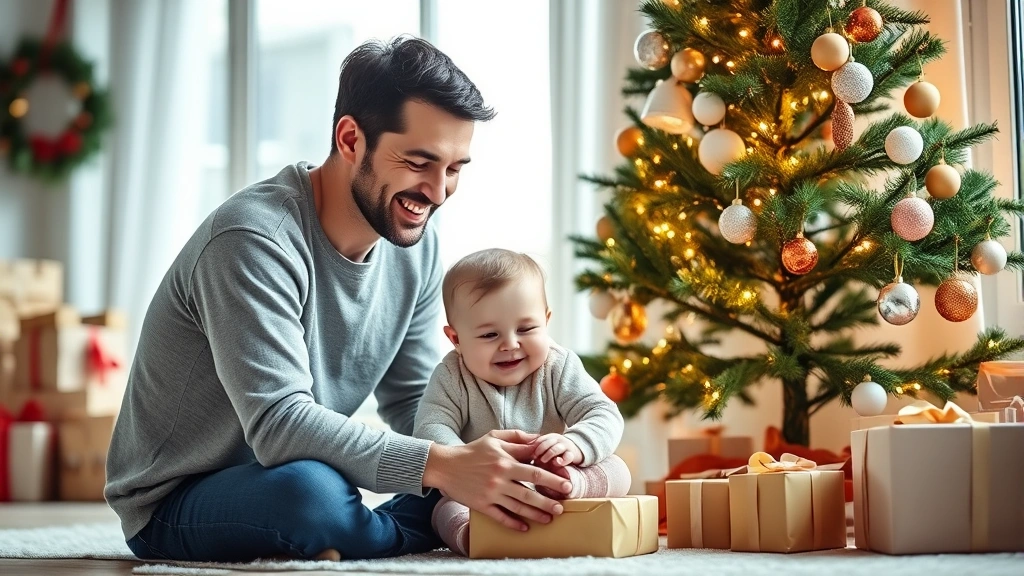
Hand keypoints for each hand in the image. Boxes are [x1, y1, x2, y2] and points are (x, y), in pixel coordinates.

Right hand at [422, 429, 572, 531]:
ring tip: (551, 517)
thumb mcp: (494, 437)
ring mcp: (491, 493)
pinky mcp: (482, 505)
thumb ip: (518, 437)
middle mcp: (500, 477)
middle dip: (550, 498)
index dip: (552, 475)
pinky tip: (526, 527)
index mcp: (505, 460)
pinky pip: (501, 517)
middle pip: (531, 490)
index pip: (535, 469)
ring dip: (537, 513)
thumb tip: (540, 439)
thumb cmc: (472, 450)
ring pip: (519, 506)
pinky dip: (514, 523)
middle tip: (564, 503)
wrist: (446, 466)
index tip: (565, 482)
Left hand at [528, 433, 582, 466]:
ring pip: (556, 448)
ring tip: (543, 460)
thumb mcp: (546, 449)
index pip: (540, 439)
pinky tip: (558, 463)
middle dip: (540, 449)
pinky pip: (568, 456)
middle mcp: (557, 440)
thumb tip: (524, 457)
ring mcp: (565, 447)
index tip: (528, 453)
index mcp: (549, 438)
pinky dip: (563, 460)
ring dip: (549, 454)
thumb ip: (537, 451)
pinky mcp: (572, 455)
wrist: (575, 450)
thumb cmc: (555, 453)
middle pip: (547, 442)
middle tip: (534, 457)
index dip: (534, 446)